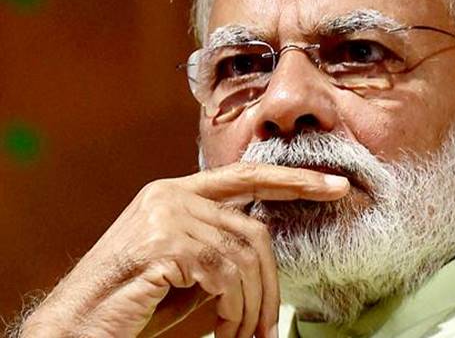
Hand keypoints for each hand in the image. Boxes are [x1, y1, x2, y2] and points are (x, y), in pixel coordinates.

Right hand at [20, 163, 348, 337]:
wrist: (75, 325)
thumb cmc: (132, 303)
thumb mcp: (185, 270)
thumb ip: (219, 250)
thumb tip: (266, 261)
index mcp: (177, 194)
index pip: (247, 177)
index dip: (294, 180)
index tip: (335, 185)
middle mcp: (171, 195)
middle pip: (253, 230)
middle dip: (270, 282)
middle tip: (268, 325)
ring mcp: (166, 214)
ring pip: (242, 257)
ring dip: (248, 305)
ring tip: (240, 334)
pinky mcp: (163, 242)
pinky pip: (223, 274)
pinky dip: (231, 309)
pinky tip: (221, 329)